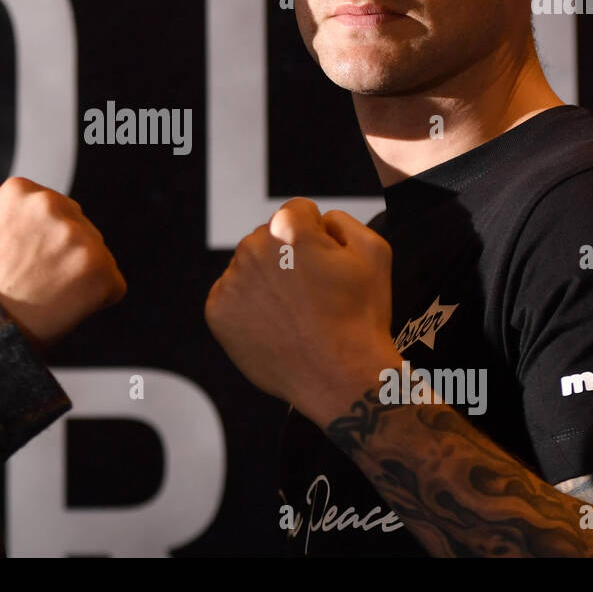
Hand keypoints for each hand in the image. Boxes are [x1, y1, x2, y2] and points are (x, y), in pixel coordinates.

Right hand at [0, 177, 125, 349]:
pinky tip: (66, 308)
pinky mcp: (98, 265)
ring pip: (97, 256)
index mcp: (20, 191)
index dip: (42, 241)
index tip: (22, 260)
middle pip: (80, 228)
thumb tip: (72, 225)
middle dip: (66, 255)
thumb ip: (31, 219)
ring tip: (48, 296)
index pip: (56, 210)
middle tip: (36, 282)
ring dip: (81, 277)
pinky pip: (113, 285)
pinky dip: (97, 300)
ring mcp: (76, 235)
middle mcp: (49, 203)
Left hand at [204, 198, 397, 416]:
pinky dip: (249, 309)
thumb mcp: (375, 251)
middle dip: (288, 257)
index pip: (298, 213)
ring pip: (250, 268)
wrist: (339, 379)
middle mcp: (252, 247)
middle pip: (269, 239)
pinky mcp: (217, 310)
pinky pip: (232, 297)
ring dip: (267, 282)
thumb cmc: (361, 317)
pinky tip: (275, 327)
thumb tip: (318, 218)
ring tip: (295, 315)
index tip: (327, 267)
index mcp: (287, 227)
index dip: (319, 238)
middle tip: (312, 295)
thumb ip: (342, 219)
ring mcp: (231, 280)